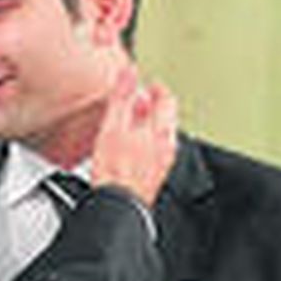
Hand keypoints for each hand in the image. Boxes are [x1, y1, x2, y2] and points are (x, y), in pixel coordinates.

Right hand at [90, 65, 176, 207]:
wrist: (117, 207)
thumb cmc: (116, 173)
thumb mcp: (113, 127)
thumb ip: (122, 98)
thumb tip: (130, 73)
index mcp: (161, 131)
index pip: (167, 100)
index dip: (156, 88)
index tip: (148, 84)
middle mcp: (167, 147)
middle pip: (166, 118)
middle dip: (154, 107)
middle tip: (139, 101)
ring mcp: (162, 164)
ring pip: (161, 136)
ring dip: (148, 125)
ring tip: (132, 122)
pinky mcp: (153, 178)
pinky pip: (155, 152)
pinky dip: (145, 142)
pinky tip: (130, 148)